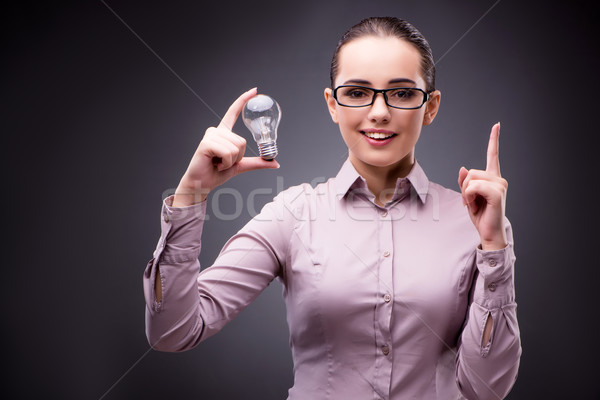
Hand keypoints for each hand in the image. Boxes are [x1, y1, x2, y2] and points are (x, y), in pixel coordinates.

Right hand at [173, 88, 279, 206]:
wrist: (201, 184)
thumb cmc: (217, 173)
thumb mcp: (240, 166)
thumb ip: (257, 162)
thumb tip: (275, 163)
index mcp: (224, 133)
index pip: (233, 112)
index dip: (243, 100)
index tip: (254, 90)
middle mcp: (216, 131)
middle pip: (242, 141)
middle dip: (238, 157)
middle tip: (223, 162)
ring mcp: (211, 136)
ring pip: (236, 147)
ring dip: (231, 161)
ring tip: (218, 163)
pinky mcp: (206, 143)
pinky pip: (228, 152)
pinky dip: (226, 163)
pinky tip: (215, 164)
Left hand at [458, 122, 507, 249]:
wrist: (489, 232)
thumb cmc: (481, 216)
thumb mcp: (468, 197)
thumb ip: (465, 182)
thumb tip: (463, 168)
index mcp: (493, 178)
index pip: (493, 155)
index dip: (494, 140)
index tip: (497, 125)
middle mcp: (499, 179)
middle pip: (471, 171)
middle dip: (464, 187)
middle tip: (471, 202)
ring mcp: (500, 185)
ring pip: (471, 179)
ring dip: (466, 193)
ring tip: (474, 204)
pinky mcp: (497, 192)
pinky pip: (473, 187)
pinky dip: (468, 196)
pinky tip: (474, 205)